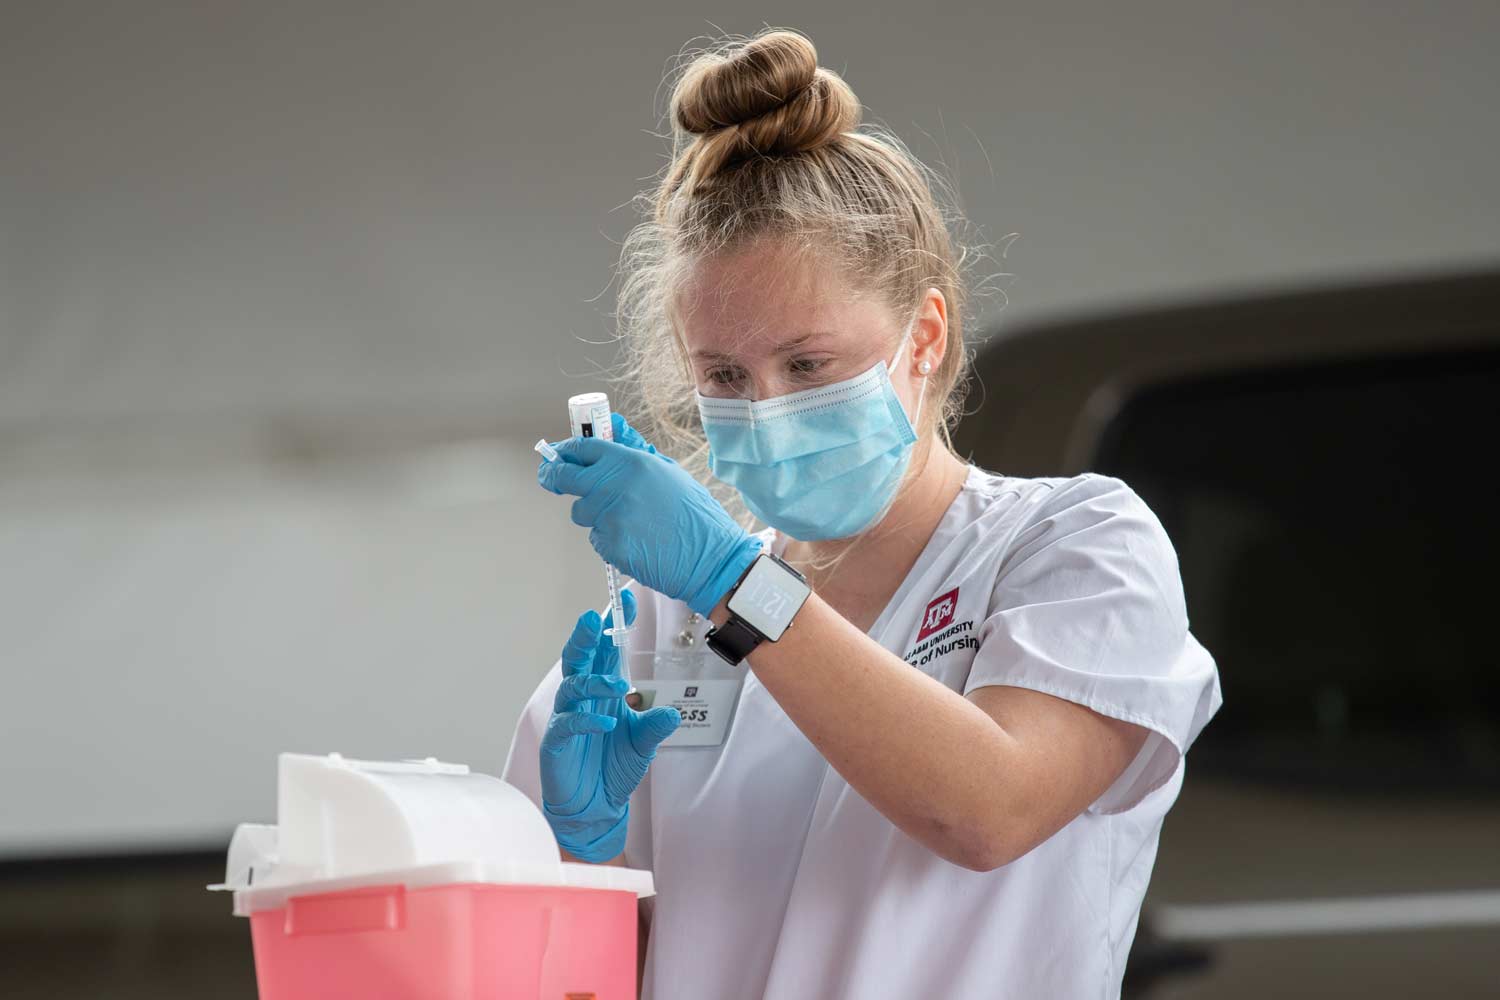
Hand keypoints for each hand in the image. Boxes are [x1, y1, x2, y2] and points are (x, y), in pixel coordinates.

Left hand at [537, 412, 761, 616]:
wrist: (709, 556)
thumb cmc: (694, 515)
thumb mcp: (668, 471)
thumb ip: (635, 448)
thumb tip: (613, 425)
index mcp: (631, 463)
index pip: (583, 448)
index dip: (565, 450)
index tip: (558, 454)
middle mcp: (616, 486)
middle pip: (565, 477)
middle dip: (553, 478)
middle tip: (552, 480)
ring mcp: (610, 516)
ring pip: (581, 511)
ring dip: (594, 515)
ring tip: (629, 521)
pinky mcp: (610, 544)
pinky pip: (596, 538)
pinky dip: (609, 540)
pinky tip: (636, 541)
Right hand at [539, 588, 680, 861]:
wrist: (595, 809)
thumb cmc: (612, 769)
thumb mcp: (643, 744)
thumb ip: (654, 726)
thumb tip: (673, 713)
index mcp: (602, 692)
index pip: (605, 652)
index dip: (613, 627)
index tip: (627, 601)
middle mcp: (582, 700)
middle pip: (579, 659)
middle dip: (586, 636)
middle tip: (594, 616)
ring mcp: (567, 718)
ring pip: (573, 687)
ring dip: (595, 682)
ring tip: (619, 685)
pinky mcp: (557, 742)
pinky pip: (569, 723)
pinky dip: (587, 720)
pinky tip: (607, 722)